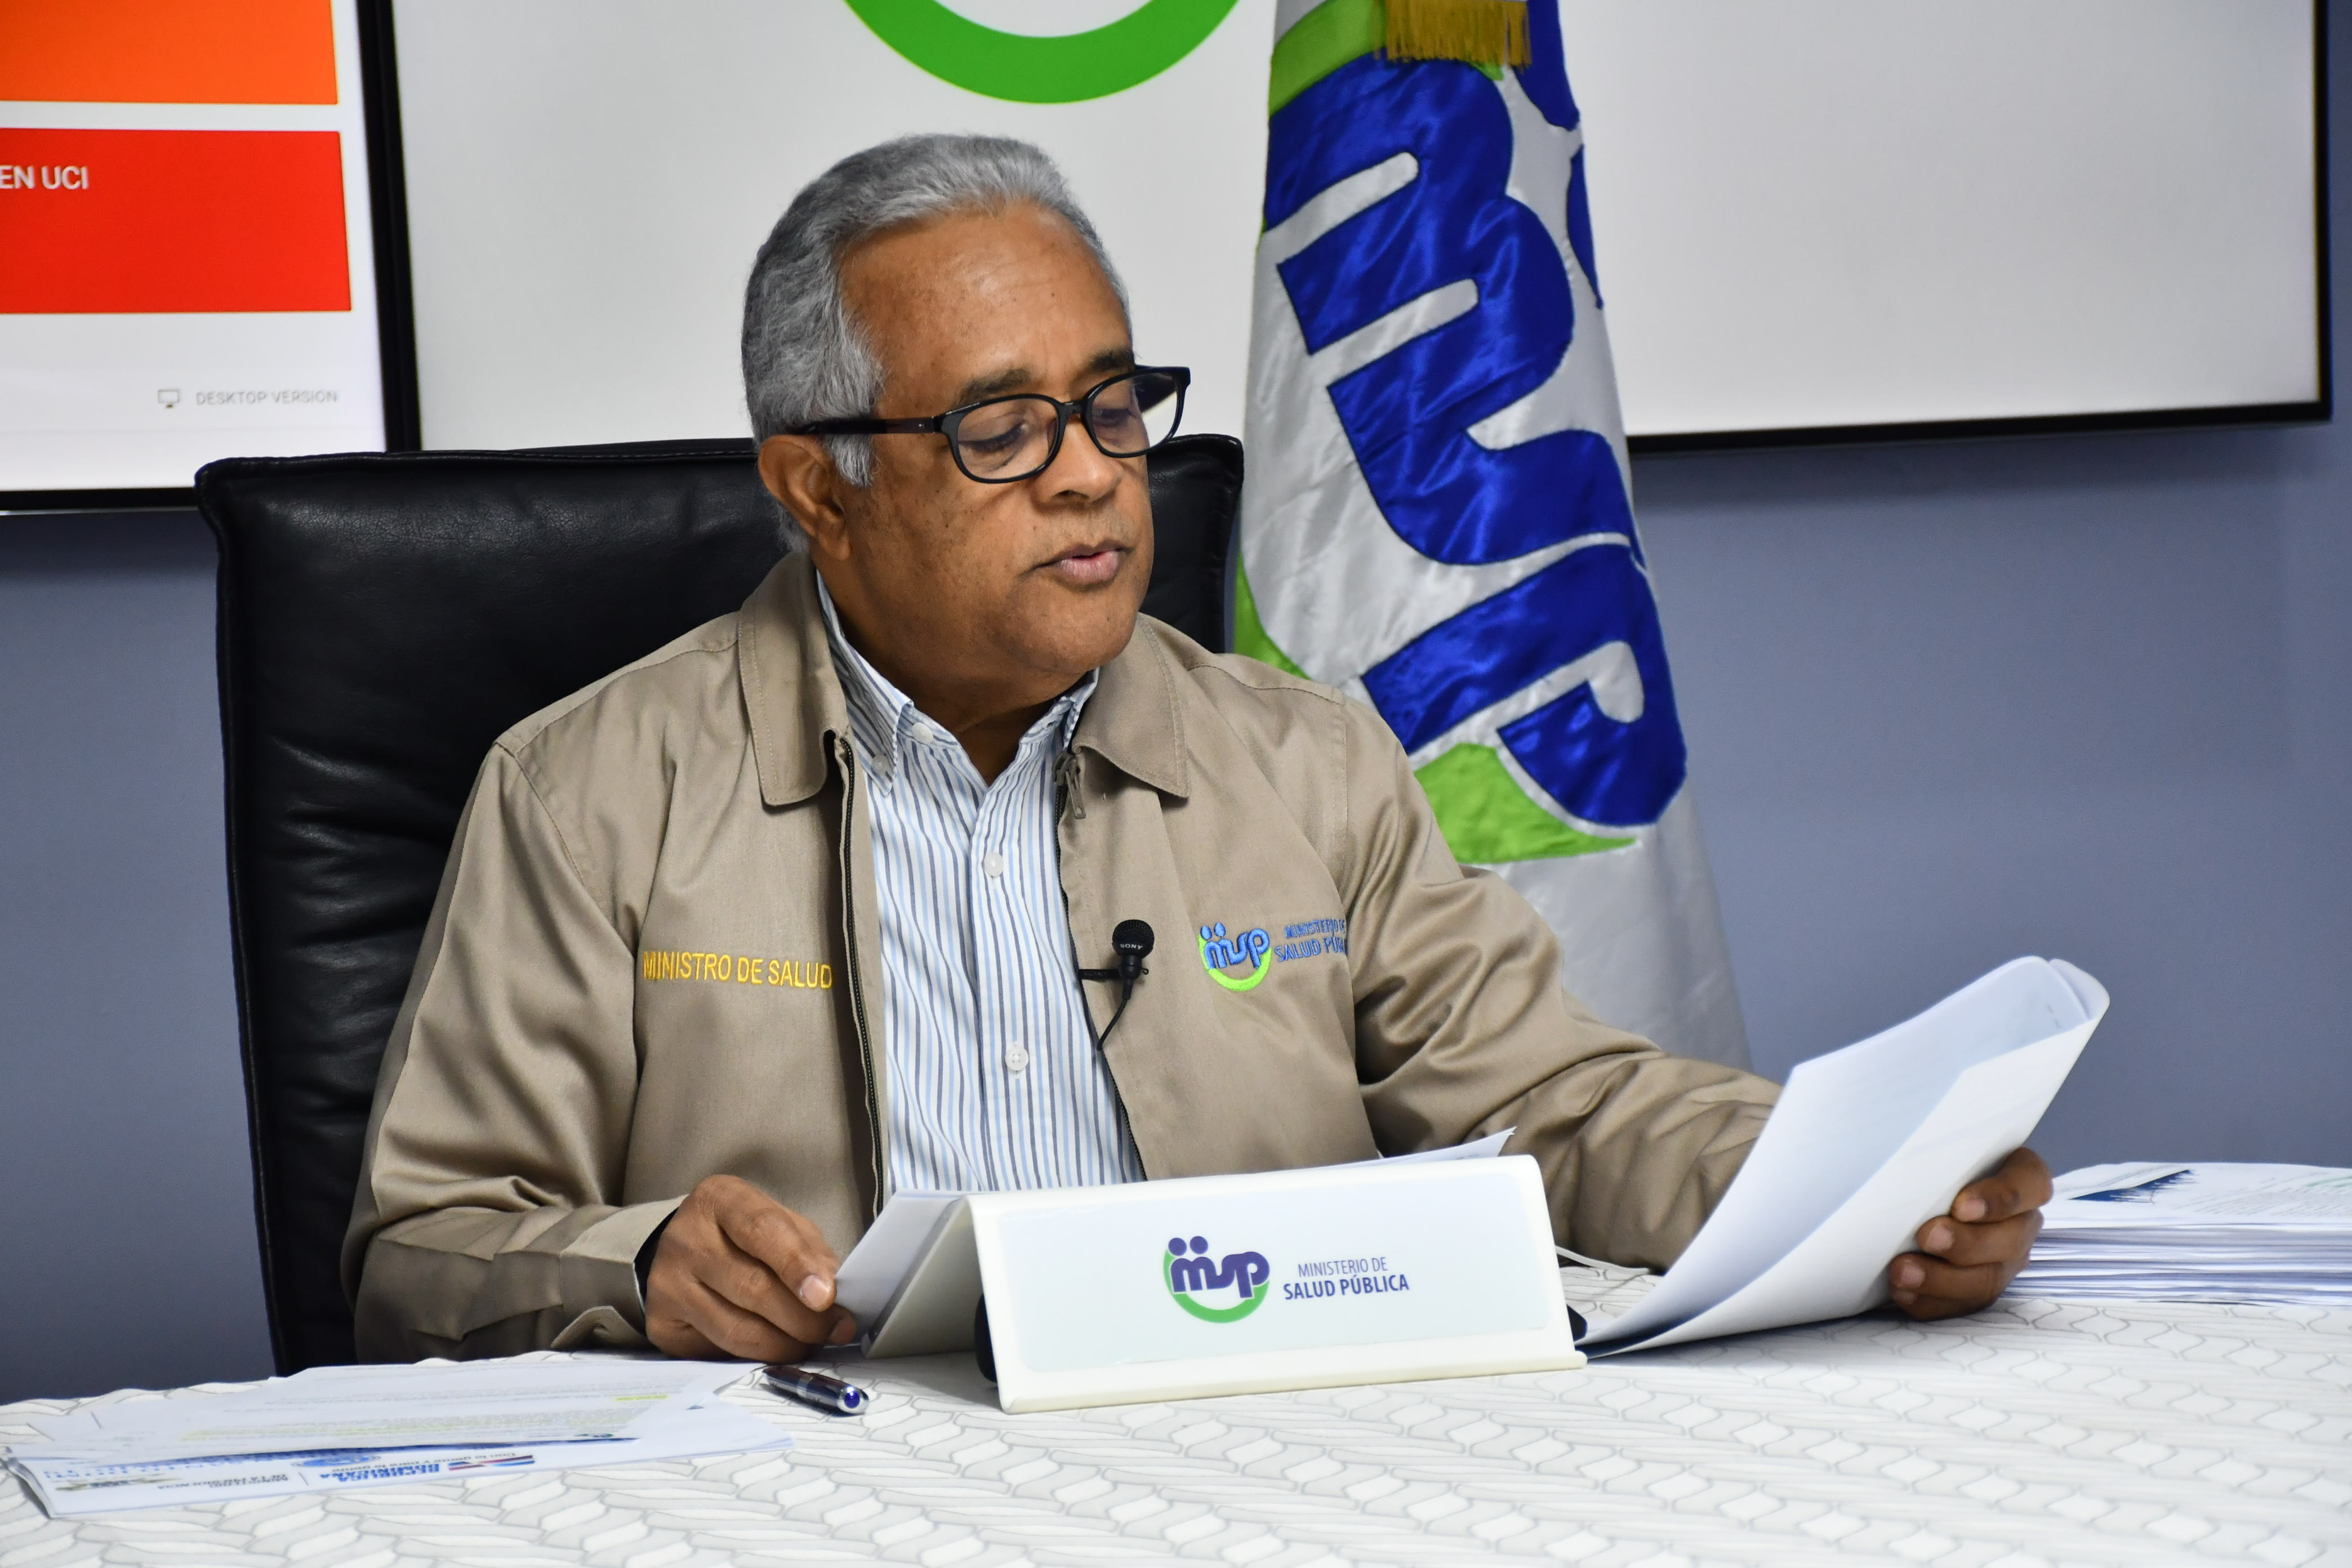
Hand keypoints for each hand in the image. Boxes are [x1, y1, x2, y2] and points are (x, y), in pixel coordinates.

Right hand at [645, 1175, 857, 1358]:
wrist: (686, 1250)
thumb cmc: (745, 1236)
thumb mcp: (782, 1225)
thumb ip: (810, 1253)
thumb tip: (835, 1298)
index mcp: (719, 1199)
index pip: (762, 1231)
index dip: (797, 1266)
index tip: (827, 1296)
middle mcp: (684, 1238)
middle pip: (752, 1287)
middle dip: (803, 1318)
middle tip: (834, 1330)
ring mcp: (666, 1283)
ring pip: (736, 1329)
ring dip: (784, 1344)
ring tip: (810, 1343)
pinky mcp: (660, 1323)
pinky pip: (717, 1351)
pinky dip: (755, 1357)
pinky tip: (775, 1349)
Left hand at [1889, 1147, 2051, 1319]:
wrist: (1909, 1200)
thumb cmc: (1928, 1164)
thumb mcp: (1937, 1150)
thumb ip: (1936, 1152)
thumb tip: (1897, 1142)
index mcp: (2021, 1179)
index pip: (2029, 1184)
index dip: (2001, 1198)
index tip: (1961, 1205)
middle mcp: (2020, 1223)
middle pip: (2010, 1240)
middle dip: (1966, 1243)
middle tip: (1927, 1237)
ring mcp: (2003, 1261)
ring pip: (1986, 1280)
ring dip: (1941, 1279)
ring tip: (1902, 1271)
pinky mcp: (1977, 1290)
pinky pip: (1960, 1306)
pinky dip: (1930, 1301)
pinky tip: (1902, 1292)